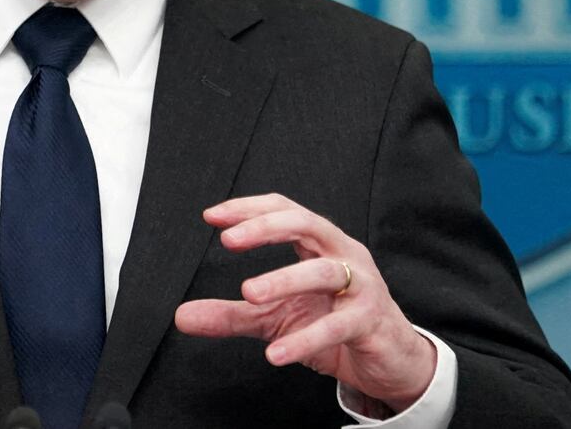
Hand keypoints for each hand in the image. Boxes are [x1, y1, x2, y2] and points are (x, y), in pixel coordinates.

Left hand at [173, 194, 434, 412]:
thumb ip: (232, 313)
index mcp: (321, 244)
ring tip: (248, 294)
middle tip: (229, 240)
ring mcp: (362, 285)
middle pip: (305, 224)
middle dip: (265, 227)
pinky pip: (337, 326)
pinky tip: (277, 352)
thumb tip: (182, 316)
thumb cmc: (335, 325)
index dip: (249, 209)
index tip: (212, 216)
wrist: (389, 360)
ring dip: (283, 279)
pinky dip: (305, 339)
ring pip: (322, 271)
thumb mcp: (276, 317)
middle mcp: (343, 255)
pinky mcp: (371, 321)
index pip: (285, 211)